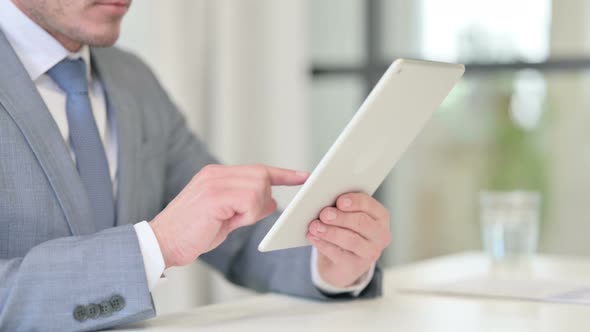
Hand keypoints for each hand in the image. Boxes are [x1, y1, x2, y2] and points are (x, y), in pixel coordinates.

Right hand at [150, 164, 307, 267]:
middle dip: (262, 199)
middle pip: (262, 176)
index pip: (258, 169)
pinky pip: (249, 200)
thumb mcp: (226, 218)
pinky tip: (228, 220)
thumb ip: (247, 206)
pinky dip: (247, 214)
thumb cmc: (191, 233)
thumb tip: (271, 202)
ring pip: (258, 187)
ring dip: (253, 209)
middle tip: (243, 216)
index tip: (304, 176)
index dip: (284, 174)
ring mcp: (214, 182)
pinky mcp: (214, 195)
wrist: (162, 243)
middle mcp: (216, 173)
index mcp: (217, 175)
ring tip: (231, 219)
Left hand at [307, 193, 390, 287]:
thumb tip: (325, 201)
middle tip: (324, 214)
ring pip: (351, 240)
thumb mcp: (347, 217)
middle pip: (362, 222)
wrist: (342, 262)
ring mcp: (370, 252)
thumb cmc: (346, 231)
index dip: (355, 202)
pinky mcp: (355, 266)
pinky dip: (323, 244)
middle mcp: (380, 235)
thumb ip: (341, 207)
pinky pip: (338, 254)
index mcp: (380, 216)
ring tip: (315, 227)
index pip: (370, 205)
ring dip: (331, 232)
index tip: (339, 201)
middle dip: (341, 217)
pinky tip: (313, 237)